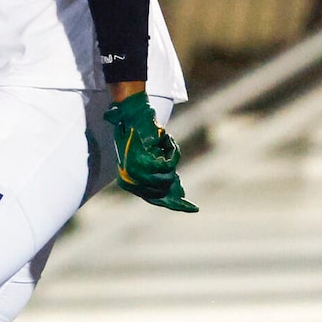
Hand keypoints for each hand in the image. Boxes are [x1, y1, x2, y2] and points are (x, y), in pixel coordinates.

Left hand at [104, 91, 195, 212]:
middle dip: (174, 181)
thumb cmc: (135, 134)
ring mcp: (137, 173)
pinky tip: (167, 140)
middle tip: (173, 170)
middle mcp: (131, 180)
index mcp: (127, 182)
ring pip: (169, 176)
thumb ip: (158, 174)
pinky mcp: (146, 164)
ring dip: (170, 159)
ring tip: (163, 145)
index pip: (154, 198)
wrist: (131, 114)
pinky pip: (171, 163)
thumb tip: (180, 192)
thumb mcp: (145, 158)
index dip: (174, 203)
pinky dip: (173, 151)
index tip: (194, 208)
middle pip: (164, 190)